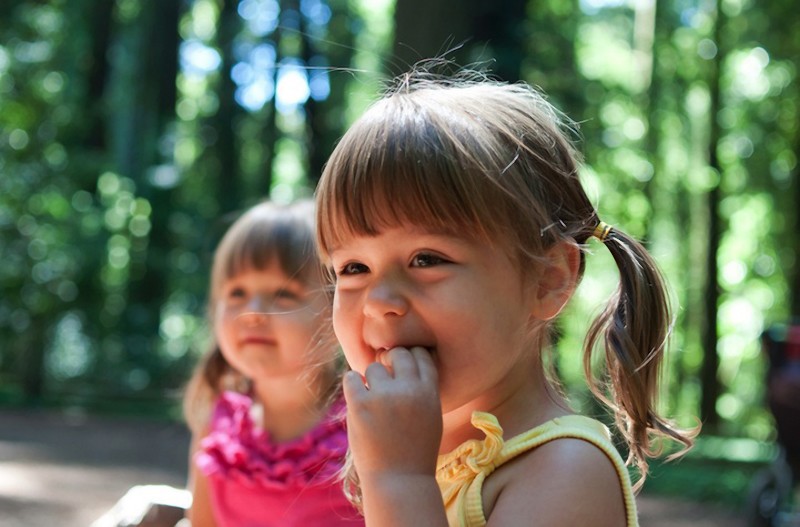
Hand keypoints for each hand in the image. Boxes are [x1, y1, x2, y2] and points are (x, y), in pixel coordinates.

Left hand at [342, 346, 442, 482]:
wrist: (399, 480)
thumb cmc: (416, 450)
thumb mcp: (431, 416)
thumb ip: (422, 389)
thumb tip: (405, 361)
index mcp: (429, 392)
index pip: (420, 355)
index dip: (410, 357)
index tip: (402, 368)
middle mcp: (408, 390)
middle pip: (397, 353)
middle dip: (389, 361)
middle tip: (385, 377)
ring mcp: (384, 397)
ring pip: (373, 367)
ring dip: (371, 379)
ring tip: (373, 399)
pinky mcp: (360, 405)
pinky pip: (351, 378)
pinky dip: (353, 384)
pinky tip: (358, 397)